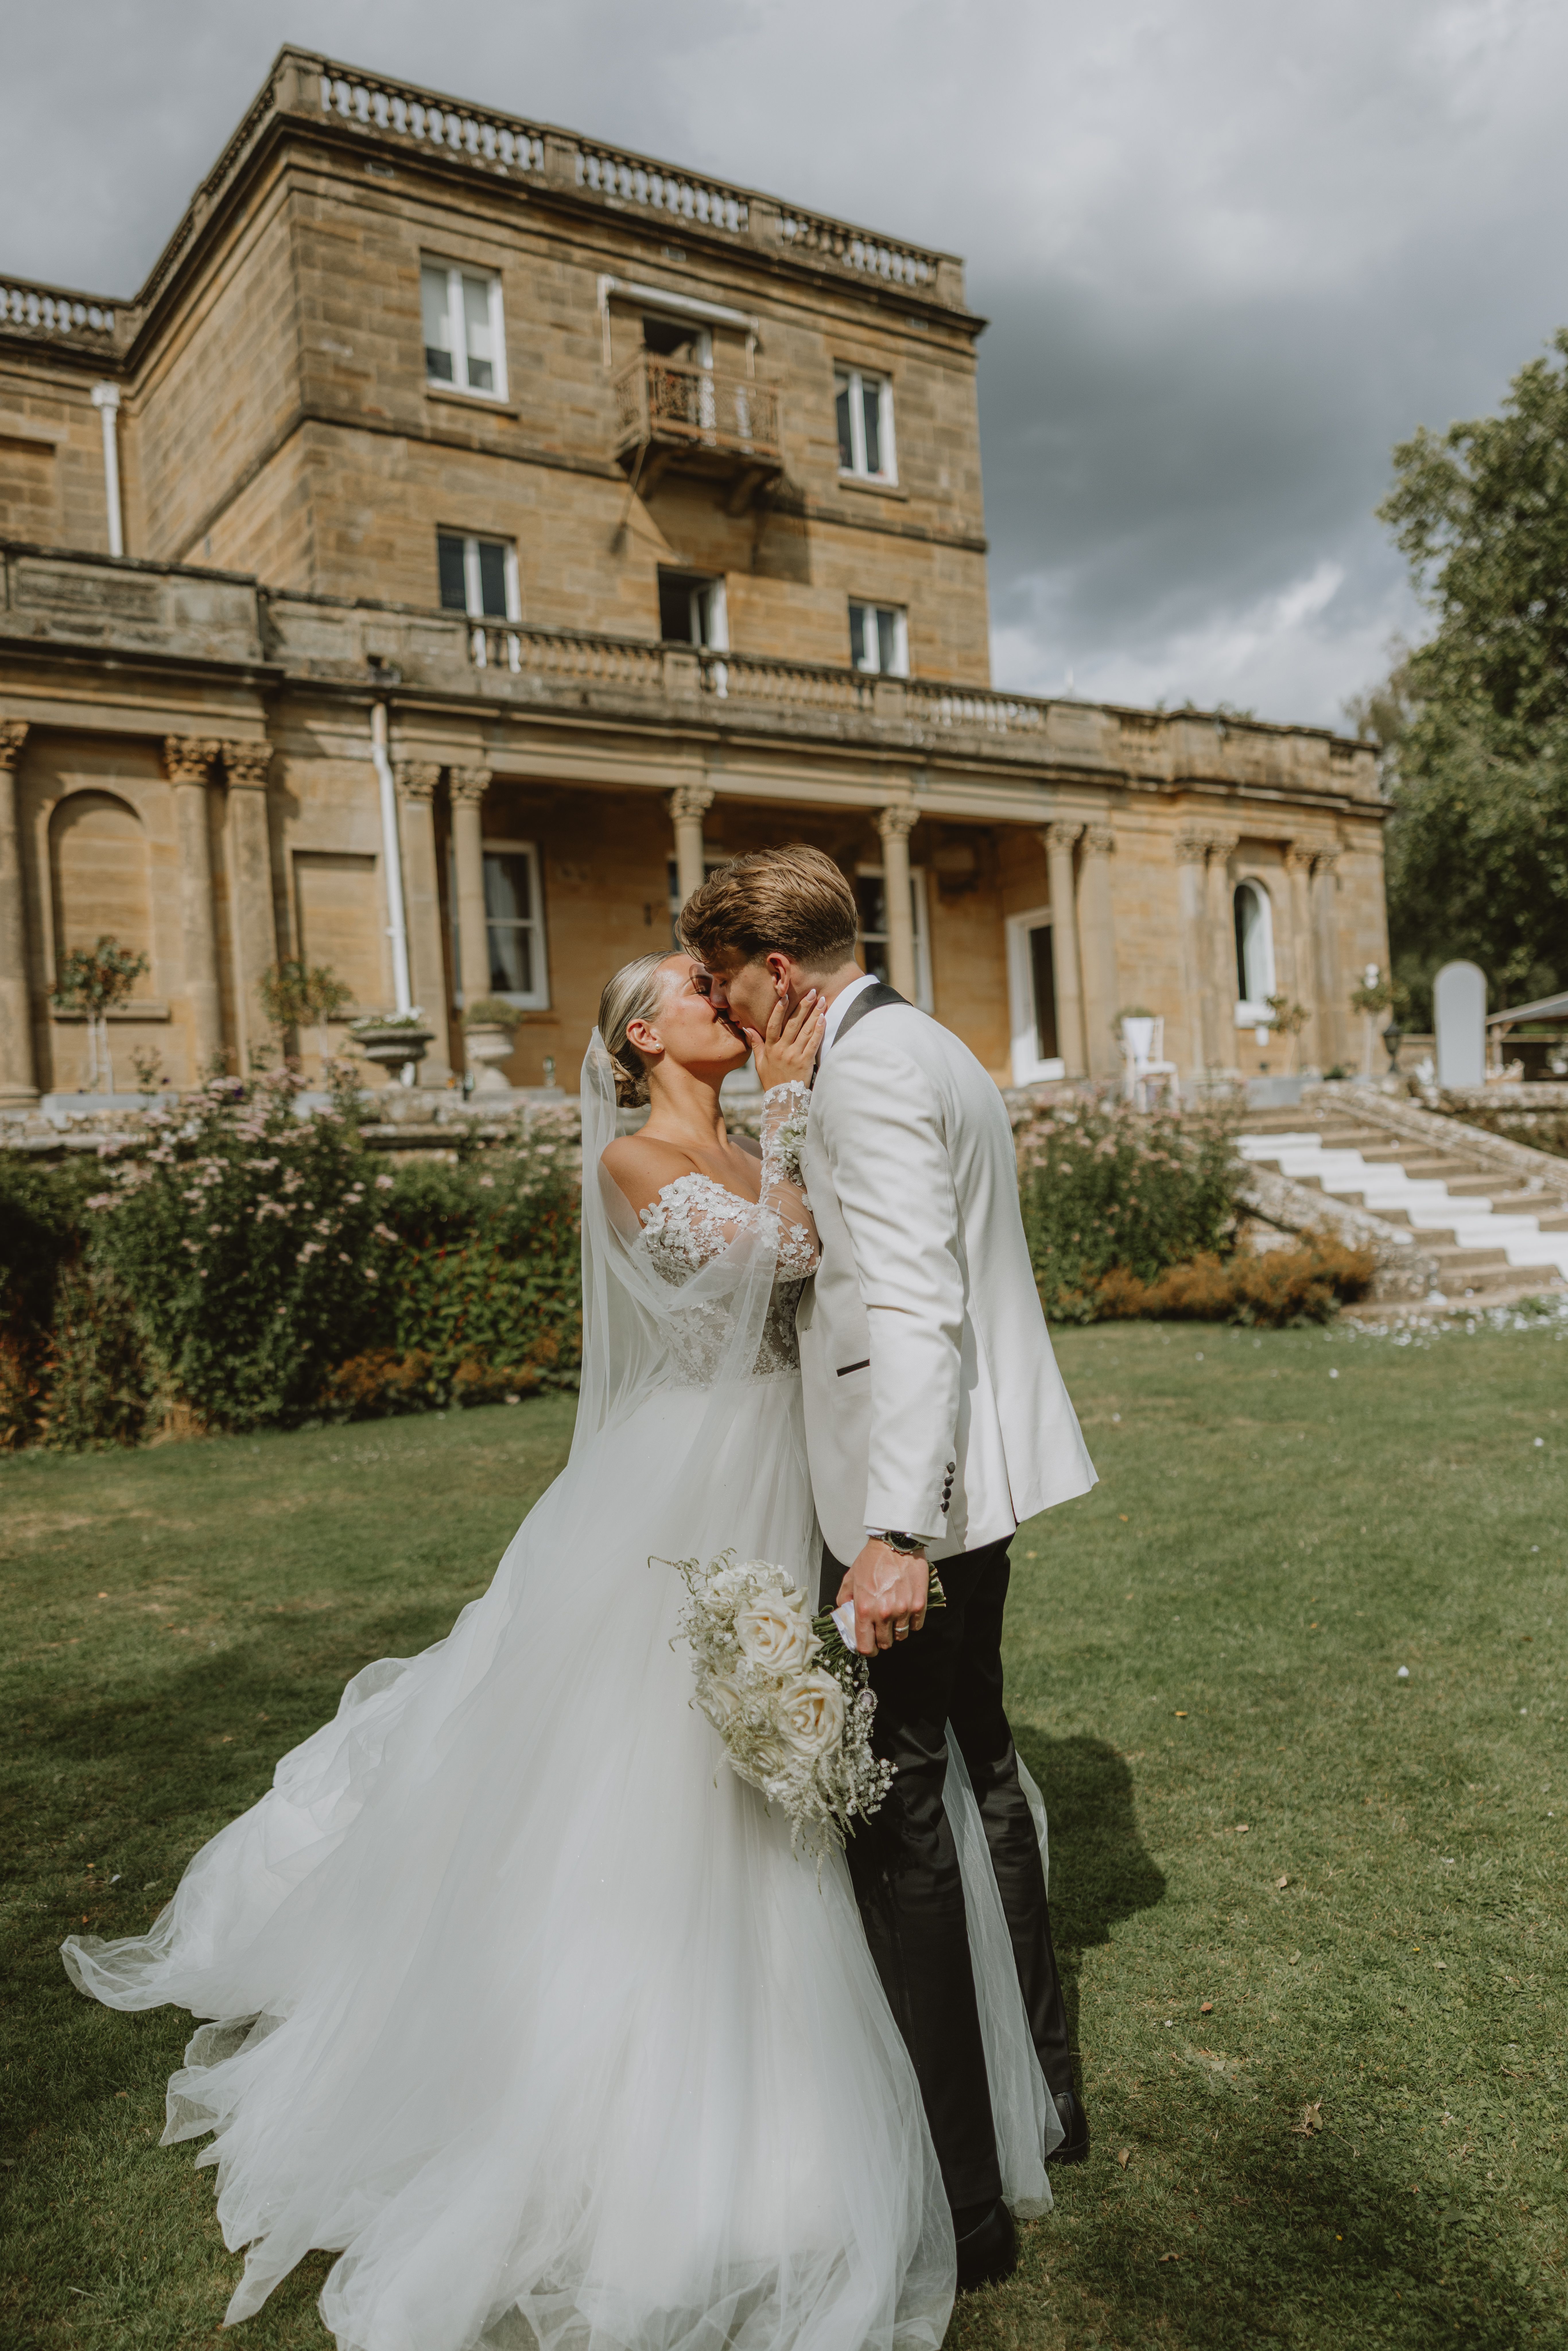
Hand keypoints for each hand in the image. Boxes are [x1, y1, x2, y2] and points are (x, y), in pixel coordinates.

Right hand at [746, 989, 825, 1091]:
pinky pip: (813, 1043)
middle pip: (793, 1024)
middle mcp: (781, 1050)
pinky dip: (819, 1031)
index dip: (779, 1010)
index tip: (785, 996)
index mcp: (770, 1048)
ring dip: (815, 1015)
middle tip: (812, 992)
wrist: (783, 1101)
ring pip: (805, 1031)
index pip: (773, 1024)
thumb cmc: (772, 1080)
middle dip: (803, 1006)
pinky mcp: (805, 1062)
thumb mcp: (759, 1063)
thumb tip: (747, 1027)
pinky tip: (824, 1019)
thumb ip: (756, 1044)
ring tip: (822, 1001)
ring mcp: (794, 1056)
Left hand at [837, 1538, 928, 1655]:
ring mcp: (903, 1610)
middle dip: (882, 1638)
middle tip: (882, 1627)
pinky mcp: (919, 1604)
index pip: (866, 1646)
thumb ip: (844, 1600)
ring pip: (901, 1636)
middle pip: (885, 1643)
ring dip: (897, 1630)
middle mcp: (884, 1613)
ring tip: (894, 1616)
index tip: (869, 1645)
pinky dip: (912, 1622)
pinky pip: (916, 1625)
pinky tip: (907, 1610)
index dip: (867, 1649)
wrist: (895, 1543)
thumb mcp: (850, 1579)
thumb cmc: (872, 1560)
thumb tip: (844, 1616)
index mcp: (865, 1610)